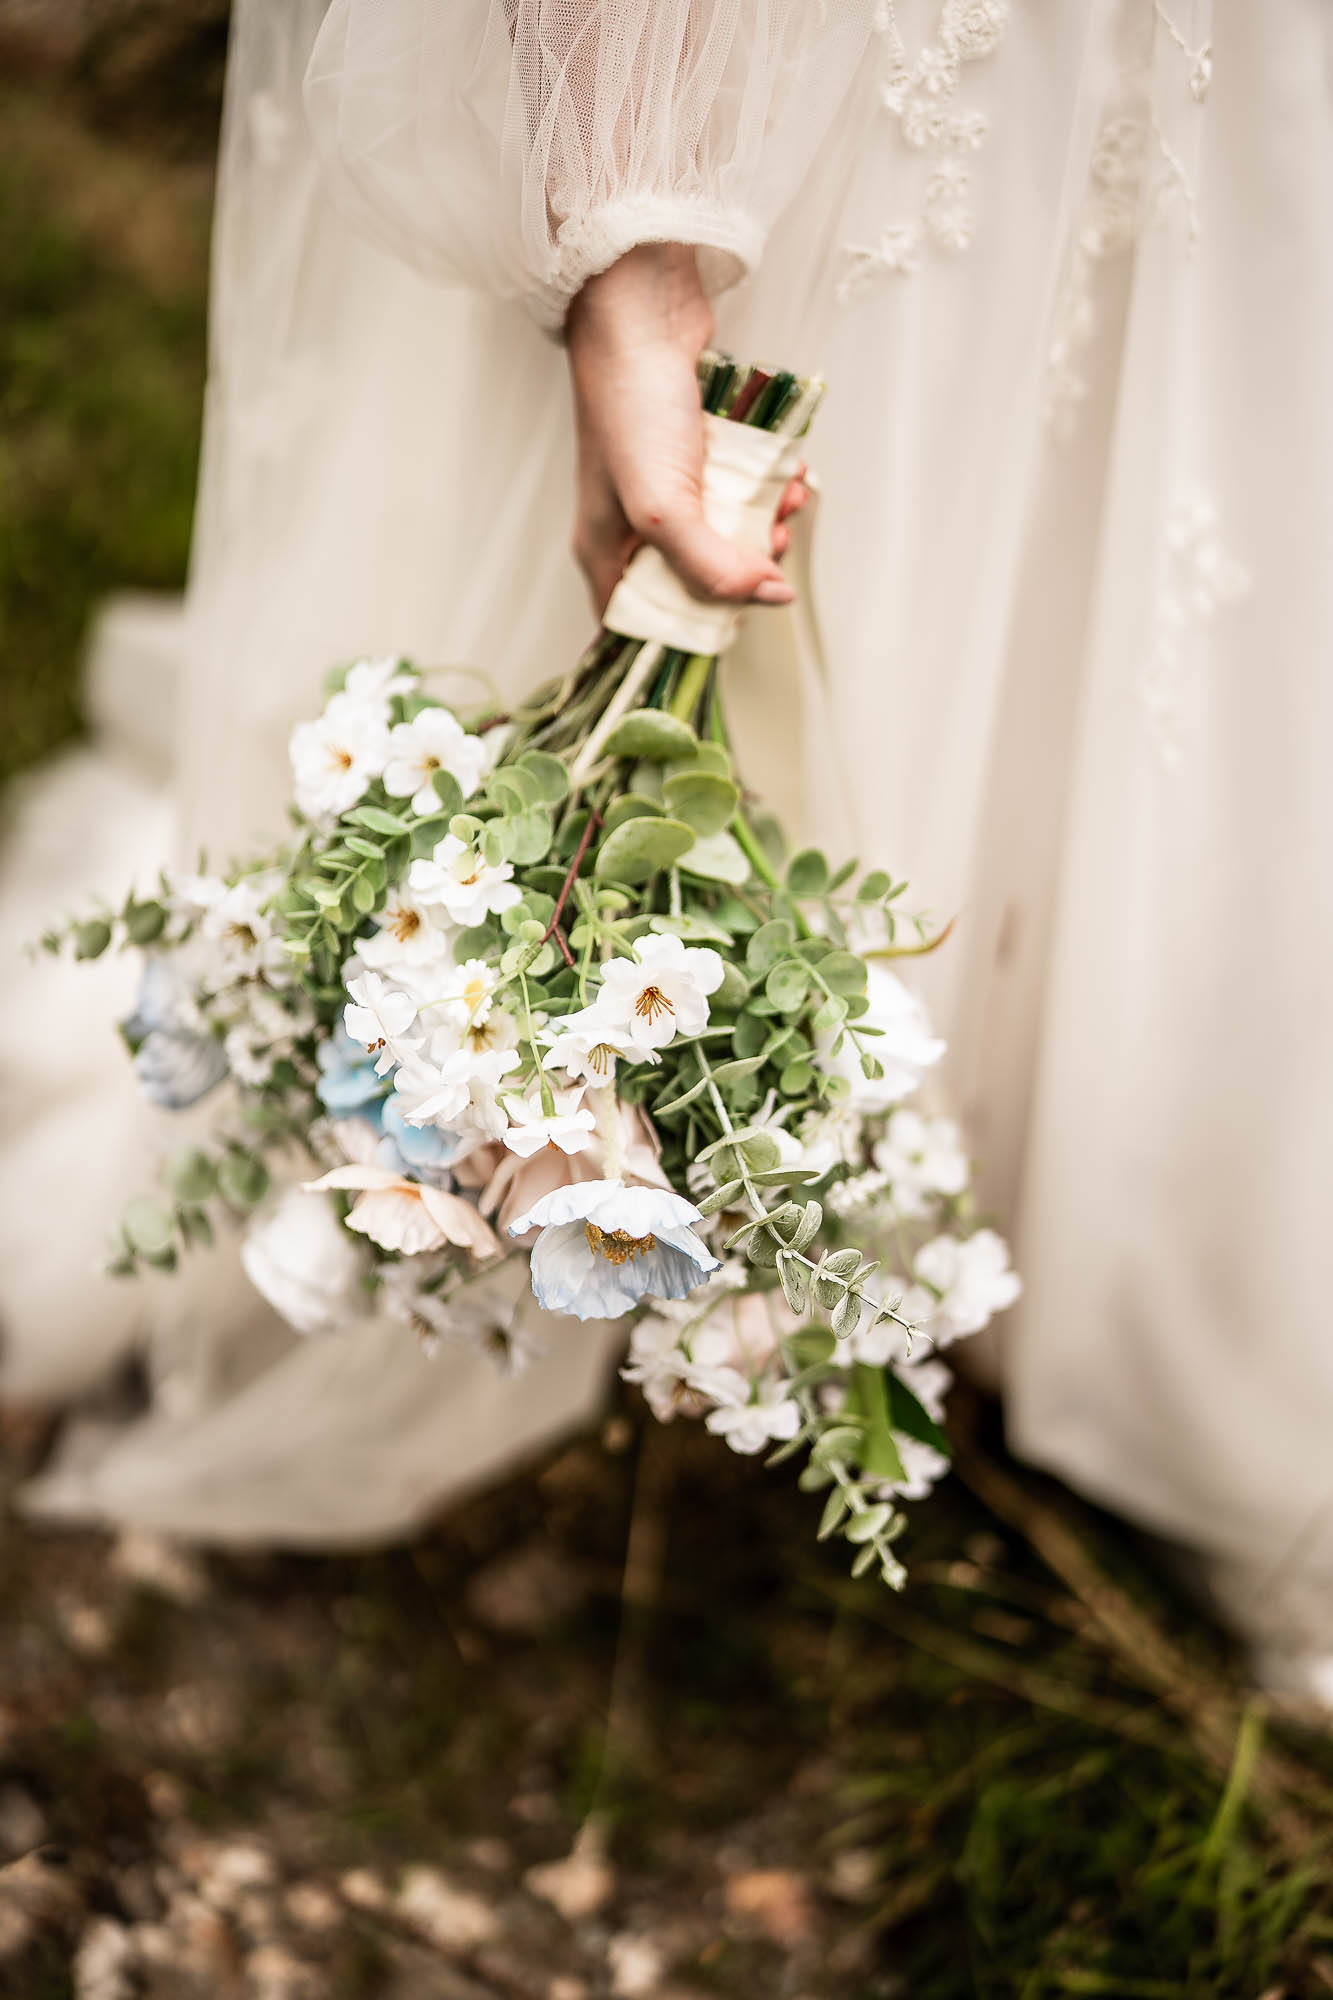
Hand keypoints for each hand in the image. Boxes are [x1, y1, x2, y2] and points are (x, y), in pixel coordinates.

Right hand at [565, 243, 807, 618]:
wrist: (642, 311)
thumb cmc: (631, 405)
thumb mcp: (663, 507)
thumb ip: (713, 566)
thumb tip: (771, 598)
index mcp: (605, 553)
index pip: (642, 625)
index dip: (687, 636)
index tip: (731, 629)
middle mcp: (633, 529)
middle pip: (697, 583)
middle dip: (743, 573)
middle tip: (770, 556)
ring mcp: (668, 491)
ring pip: (728, 536)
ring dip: (768, 528)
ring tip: (787, 506)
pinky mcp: (698, 458)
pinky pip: (742, 492)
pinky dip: (770, 490)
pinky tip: (788, 477)